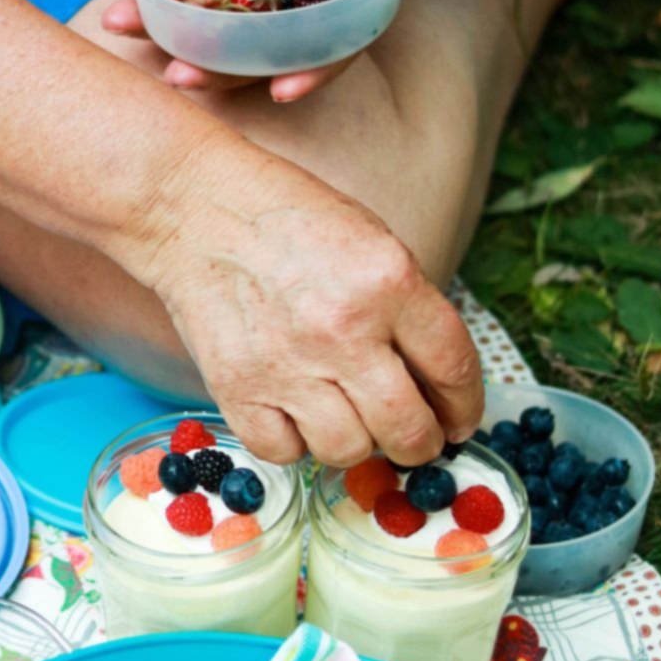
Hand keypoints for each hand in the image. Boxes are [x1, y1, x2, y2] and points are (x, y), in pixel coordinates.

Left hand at [101, 0, 449, 102]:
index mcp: (347, 11)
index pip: (330, 54)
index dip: (308, 75)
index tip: (280, 93)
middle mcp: (297, 11)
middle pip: (253, 53)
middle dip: (211, 67)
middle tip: (173, 75)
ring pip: (207, 21)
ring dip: (160, 27)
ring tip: (115, 22)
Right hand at [138, 135, 481, 467]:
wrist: (195, 208)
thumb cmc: (285, 218)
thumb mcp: (372, 240)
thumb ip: (408, 309)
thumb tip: (435, 382)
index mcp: (389, 282)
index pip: (453, 369)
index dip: (465, 407)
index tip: (459, 421)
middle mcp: (343, 329)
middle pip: (409, 429)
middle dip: (420, 443)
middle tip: (413, 437)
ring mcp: (288, 364)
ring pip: (349, 451)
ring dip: (356, 443)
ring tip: (346, 417)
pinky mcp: (237, 387)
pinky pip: (284, 452)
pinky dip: (295, 443)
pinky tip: (296, 414)